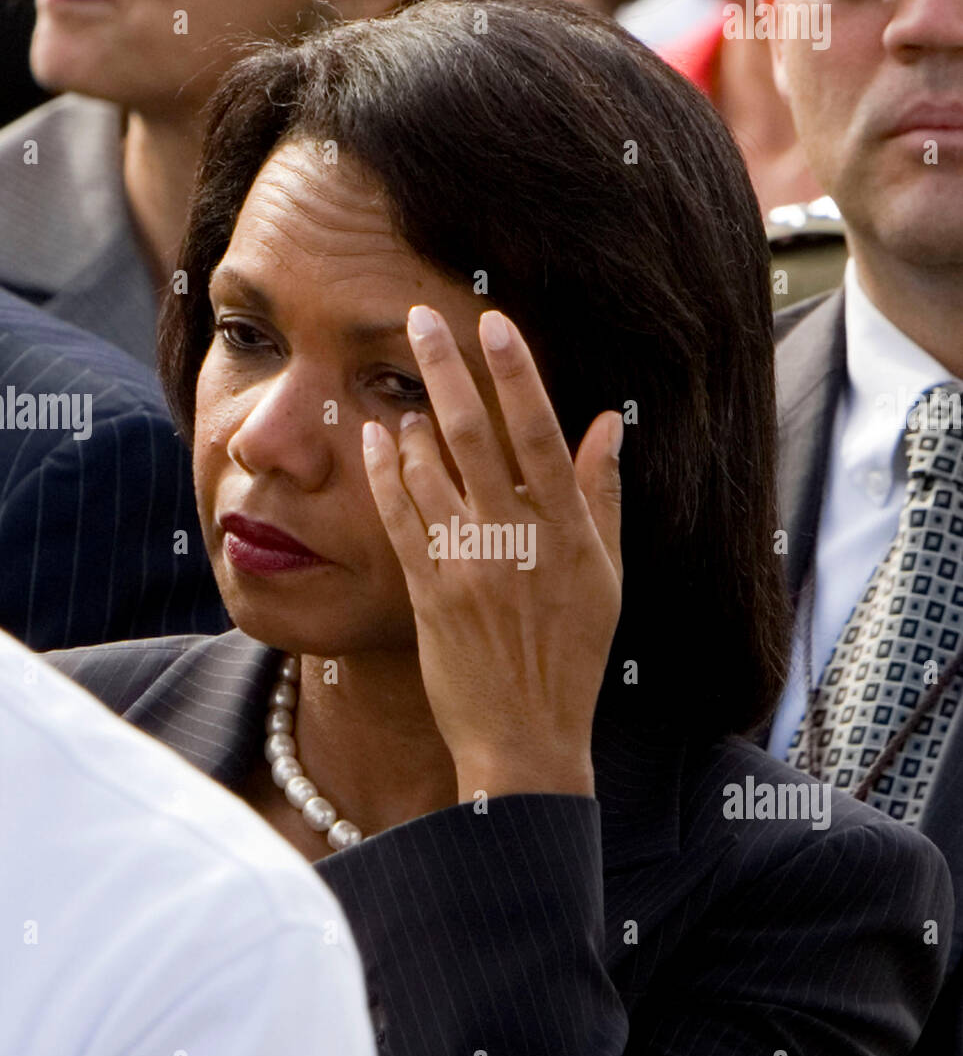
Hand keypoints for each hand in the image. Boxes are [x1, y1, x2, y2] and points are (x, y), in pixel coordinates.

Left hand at [362, 306, 622, 800]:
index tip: (494, 322)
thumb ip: (602, 497)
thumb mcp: (607, 577)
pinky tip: (374, 439)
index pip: (541, 434)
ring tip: (403, 389)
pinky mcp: (428, 592)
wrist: (527, 738)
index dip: (516, 374)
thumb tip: (607, 423)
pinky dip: (385, 473)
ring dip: (413, 419)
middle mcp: (517, 540)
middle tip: (419, 317)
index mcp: (569, 532)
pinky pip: (399, 518)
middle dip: (445, 369)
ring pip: (430, 471)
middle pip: (475, 436)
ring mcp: (468, 566)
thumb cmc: (573, 656)